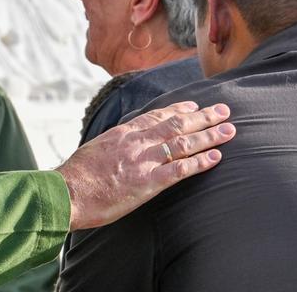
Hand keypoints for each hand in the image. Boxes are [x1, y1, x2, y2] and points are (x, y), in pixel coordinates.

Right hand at [55, 101, 233, 229]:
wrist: (66, 192)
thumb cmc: (76, 176)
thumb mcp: (95, 149)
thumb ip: (113, 144)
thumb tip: (121, 143)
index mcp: (123, 133)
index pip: (157, 115)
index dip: (179, 109)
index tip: (195, 105)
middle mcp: (137, 142)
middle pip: (177, 125)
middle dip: (203, 117)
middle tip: (224, 111)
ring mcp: (144, 161)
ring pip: (184, 143)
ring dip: (209, 135)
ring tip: (229, 130)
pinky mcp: (148, 183)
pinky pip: (181, 170)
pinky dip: (200, 162)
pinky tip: (216, 157)